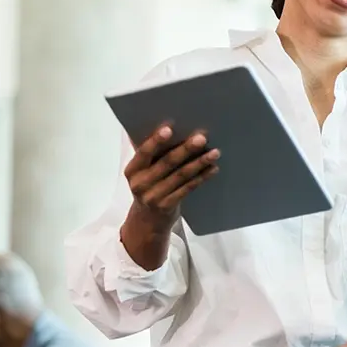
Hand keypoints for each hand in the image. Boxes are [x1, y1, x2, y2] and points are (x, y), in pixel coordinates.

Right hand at [121, 125, 219, 267]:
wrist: (146, 221)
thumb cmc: (147, 186)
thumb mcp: (142, 172)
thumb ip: (150, 153)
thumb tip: (165, 124)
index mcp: (132, 170)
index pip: (143, 152)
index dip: (156, 141)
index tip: (169, 128)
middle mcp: (140, 184)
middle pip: (166, 163)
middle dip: (185, 149)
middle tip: (201, 137)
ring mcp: (154, 197)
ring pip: (180, 176)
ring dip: (199, 162)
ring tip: (214, 152)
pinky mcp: (167, 206)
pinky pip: (187, 188)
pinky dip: (201, 177)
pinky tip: (212, 168)